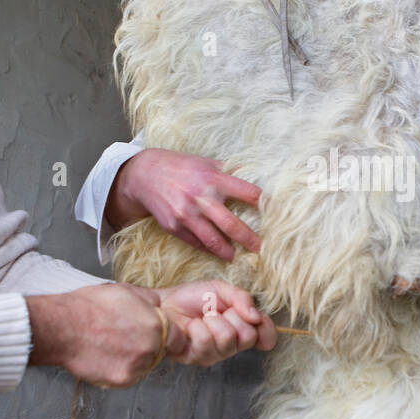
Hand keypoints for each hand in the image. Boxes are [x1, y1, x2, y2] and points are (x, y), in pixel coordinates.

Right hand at [27, 282, 177, 387]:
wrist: (63, 326)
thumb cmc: (89, 307)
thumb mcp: (127, 291)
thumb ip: (150, 301)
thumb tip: (160, 305)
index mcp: (156, 324)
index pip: (178, 338)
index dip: (167, 336)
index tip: (157, 336)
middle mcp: (150, 347)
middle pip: (160, 352)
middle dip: (148, 346)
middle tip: (126, 338)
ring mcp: (137, 365)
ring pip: (144, 365)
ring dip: (134, 359)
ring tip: (112, 345)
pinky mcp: (122, 379)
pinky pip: (129, 376)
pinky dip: (120, 369)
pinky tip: (106, 355)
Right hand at [107, 148, 260, 260]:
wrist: (143, 174)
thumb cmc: (179, 166)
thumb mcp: (204, 162)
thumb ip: (228, 171)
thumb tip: (256, 174)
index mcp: (213, 178)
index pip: (248, 193)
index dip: (264, 204)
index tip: (276, 214)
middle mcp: (201, 197)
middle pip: (232, 224)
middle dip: (250, 240)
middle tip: (262, 249)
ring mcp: (186, 214)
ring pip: (213, 240)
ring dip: (228, 251)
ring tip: (237, 256)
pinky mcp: (174, 227)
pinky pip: (196, 243)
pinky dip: (208, 249)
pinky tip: (217, 252)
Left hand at [155, 280, 277, 365]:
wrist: (165, 304)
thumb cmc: (193, 298)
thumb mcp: (221, 290)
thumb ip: (242, 298)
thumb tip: (257, 316)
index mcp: (242, 328)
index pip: (266, 337)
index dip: (267, 330)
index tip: (256, 319)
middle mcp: (232, 344)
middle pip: (249, 336)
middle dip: (233, 316)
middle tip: (218, 311)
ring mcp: (216, 354)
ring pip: (228, 339)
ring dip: (213, 321)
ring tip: (202, 317)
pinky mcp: (198, 358)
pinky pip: (206, 341)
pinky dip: (197, 327)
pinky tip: (190, 326)